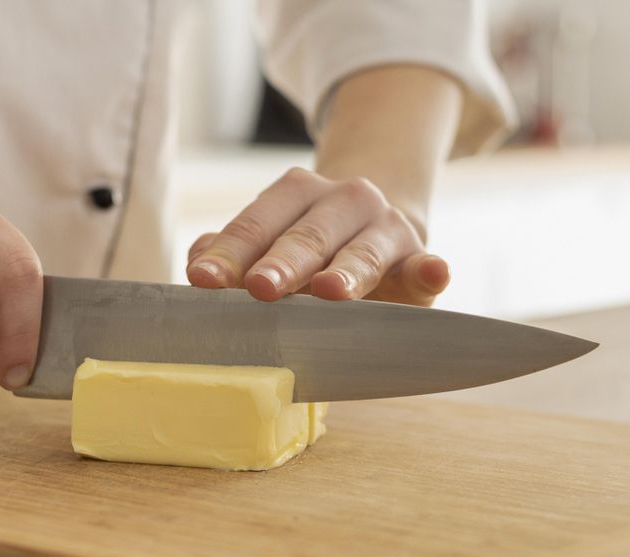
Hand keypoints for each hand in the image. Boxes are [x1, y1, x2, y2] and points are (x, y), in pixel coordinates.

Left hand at [185, 168, 448, 306]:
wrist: (377, 235)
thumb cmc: (307, 250)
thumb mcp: (269, 244)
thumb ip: (230, 254)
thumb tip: (197, 262)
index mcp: (294, 193)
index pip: (255, 226)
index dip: (228, 255)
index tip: (202, 280)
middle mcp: (342, 200)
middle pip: (305, 236)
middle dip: (282, 263)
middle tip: (259, 287)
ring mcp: (385, 228)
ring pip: (362, 251)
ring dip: (347, 271)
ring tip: (330, 291)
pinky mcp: (419, 259)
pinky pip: (425, 266)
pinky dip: (429, 270)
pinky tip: (433, 273)